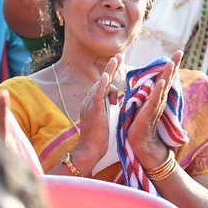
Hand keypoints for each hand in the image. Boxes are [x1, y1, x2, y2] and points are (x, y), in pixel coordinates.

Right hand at [74, 55, 122, 173]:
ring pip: (101, 84)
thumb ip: (110, 110)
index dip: (111, 75)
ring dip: (109, 71)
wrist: (88, 151)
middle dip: (111, 68)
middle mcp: (90, 101)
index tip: (119, 65)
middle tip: (119, 55)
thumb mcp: (106, 121)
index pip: (104, 86)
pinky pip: (97, 94)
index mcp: (94, 104)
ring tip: (116, 60)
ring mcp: (90, 105)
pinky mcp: (93, 110)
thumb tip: (117, 102)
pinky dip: (102, 84)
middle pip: (103, 81)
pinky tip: (107, 76)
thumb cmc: (99, 141)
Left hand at [127, 51, 182, 169]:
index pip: (163, 80)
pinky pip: (153, 102)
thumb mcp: (142, 111)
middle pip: (167, 81)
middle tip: (179, 52)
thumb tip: (145, 88)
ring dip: (167, 75)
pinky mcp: (147, 116)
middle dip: (173, 66)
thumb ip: (145, 100)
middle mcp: (158, 103)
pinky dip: (157, 92)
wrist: (143, 150)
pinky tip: (161, 82)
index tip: (175, 54)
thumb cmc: (142, 131)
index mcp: (156, 100)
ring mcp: (154, 109)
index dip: (169, 68)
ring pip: (162, 89)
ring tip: (172, 62)